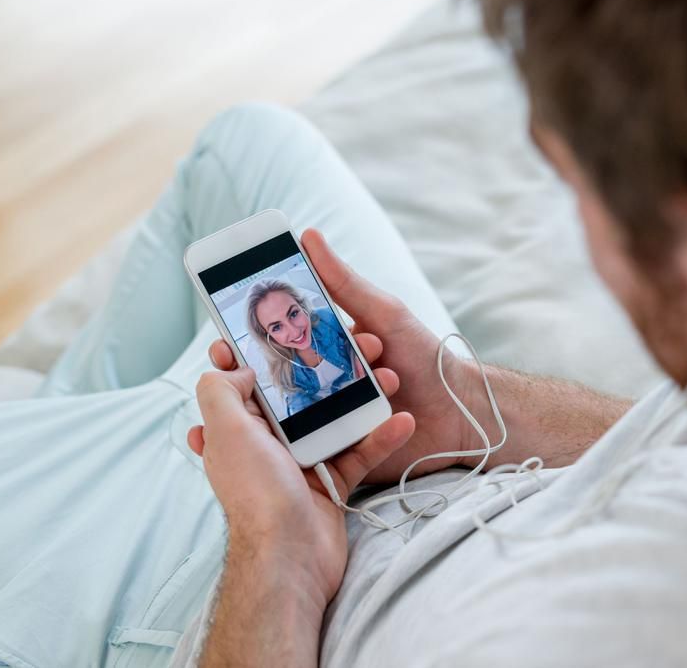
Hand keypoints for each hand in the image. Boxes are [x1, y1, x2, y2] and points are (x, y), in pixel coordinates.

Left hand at [187, 362, 413, 603]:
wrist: (290, 555)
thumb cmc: (256, 493)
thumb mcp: (224, 430)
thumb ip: (220, 389)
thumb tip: (237, 367)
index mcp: (237, 429)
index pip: (242, 383)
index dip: (257, 355)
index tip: (280, 330)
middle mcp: (266, 444)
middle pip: (297, 396)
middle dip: (324, 370)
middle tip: (352, 345)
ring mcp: (301, 463)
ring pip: (334, 420)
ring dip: (362, 400)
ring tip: (387, 378)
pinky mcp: (332, 482)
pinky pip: (359, 452)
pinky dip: (380, 438)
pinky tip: (401, 421)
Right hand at [208, 228, 482, 483]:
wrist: (462, 414)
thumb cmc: (426, 358)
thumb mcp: (385, 314)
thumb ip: (345, 283)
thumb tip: (309, 235)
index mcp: (328, 348)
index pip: (278, 340)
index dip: (248, 339)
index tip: (224, 335)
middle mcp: (324, 383)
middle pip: (274, 381)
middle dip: (249, 378)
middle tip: (229, 374)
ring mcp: (331, 419)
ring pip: (286, 418)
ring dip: (271, 413)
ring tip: (253, 410)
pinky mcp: (342, 450)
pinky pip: (312, 448)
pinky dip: (293, 447)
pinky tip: (277, 445)